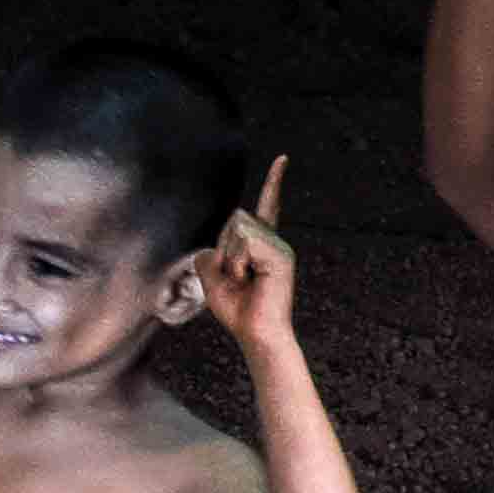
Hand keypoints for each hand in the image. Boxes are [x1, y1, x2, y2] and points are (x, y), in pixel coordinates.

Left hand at [193, 154, 297, 343]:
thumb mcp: (212, 277)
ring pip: (237, 232)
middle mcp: (274, 241)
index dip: (274, 183)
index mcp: (262, 244)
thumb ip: (210, 252)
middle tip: (237, 281)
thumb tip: (220, 239)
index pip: (266, 208)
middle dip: (223, 253)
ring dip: (230, 262)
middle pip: (234, 224)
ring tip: (245, 282)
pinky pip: (244, 244)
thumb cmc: (237, 310)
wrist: (256, 333)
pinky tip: (250, 280)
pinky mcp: (280, 254)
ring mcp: (279, 247)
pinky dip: (237, 265)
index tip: (283, 159)